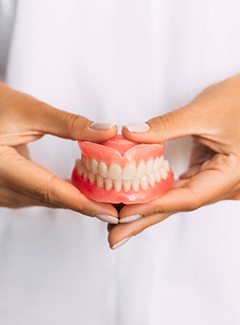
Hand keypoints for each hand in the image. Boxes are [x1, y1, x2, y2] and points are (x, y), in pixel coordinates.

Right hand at [0, 82, 117, 219]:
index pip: (52, 192)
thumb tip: (108, 132)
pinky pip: (42, 195)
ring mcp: (4, 194)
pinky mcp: (9, 190)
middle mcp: (2, 190)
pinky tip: (83, 187)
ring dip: (79, 199)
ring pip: (49, 200)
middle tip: (121, 204)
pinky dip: (65, 193)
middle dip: (89, 204)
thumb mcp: (28, 110)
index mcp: (3, 169)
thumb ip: (68, 124)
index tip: (113, 213)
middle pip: (54, 200)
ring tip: (109, 196)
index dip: (85, 204)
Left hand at [108, 74, 239, 247]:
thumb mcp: (203, 112)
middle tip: (115, 236)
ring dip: (149, 208)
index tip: (124, 213)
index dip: (154, 205)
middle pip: (179, 205)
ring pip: (178, 198)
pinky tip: (141, 199)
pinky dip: (160, 193)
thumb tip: (130, 134)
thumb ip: (166, 126)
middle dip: (145, 220)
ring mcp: (217, 180)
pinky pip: (182, 187)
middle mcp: (226, 185)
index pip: (188, 197)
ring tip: (121, 221)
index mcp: (232, 174)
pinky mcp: (209, 172)